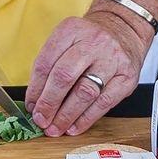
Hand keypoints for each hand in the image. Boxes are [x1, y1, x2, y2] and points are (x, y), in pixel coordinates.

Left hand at [24, 9, 149, 135]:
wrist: (123, 30)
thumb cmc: (88, 40)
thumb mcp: (67, 39)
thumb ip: (50, 66)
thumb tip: (36, 102)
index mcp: (70, 30)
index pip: (46, 62)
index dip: (35, 88)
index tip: (30, 106)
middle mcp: (93, 42)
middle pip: (64, 76)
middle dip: (49, 103)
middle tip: (41, 120)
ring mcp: (112, 59)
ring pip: (85, 92)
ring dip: (66, 115)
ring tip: (55, 128)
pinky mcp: (127, 78)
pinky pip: (104, 103)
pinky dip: (86, 119)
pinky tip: (74, 127)